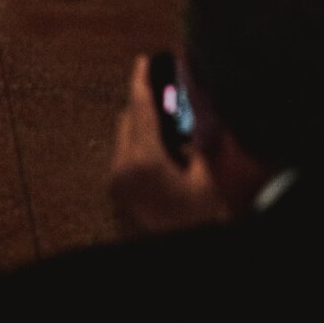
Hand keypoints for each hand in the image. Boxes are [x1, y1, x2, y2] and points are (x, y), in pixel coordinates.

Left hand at [109, 58, 227, 237]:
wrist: (171, 261)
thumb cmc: (194, 225)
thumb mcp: (207, 182)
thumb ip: (201, 142)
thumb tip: (203, 112)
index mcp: (142, 158)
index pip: (138, 106)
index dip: (142, 79)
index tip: (143, 61)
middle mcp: (121, 169)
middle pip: (127, 121)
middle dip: (146, 108)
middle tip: (172, 103)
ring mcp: (116, 186)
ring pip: (125, 142)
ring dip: (145, 132)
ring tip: (178, 141)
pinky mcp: (118, 200)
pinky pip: (126, 162)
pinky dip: (142, 153)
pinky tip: (169, 165)